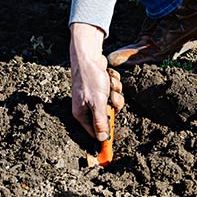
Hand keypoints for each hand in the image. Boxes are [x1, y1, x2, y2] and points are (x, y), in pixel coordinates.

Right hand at [68, 23, 123, 141]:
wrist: (89, 57)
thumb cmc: (90, 79)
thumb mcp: (97, 102)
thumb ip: (100, 121)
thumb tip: (102, 139)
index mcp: (82, 114)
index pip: (95, 132)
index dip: (106, 132)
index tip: (115, 133)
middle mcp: (86, 107)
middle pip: (107, 116)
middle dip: (113, 105)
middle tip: (111, 97)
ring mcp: (94, 97)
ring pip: (112, 102)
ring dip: (114, 92)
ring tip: (109, 84)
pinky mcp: (100, 88)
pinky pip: (113, 92)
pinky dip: (113, 84)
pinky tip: (108, 77)